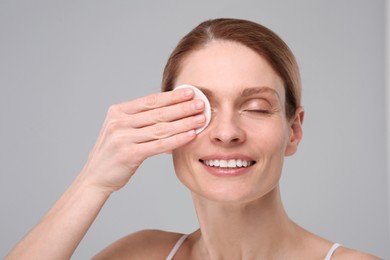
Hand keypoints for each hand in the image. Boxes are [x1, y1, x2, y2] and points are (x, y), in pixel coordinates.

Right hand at [81, 88, 204, 193]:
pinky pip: (159, 145)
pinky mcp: (128, 154)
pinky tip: (191, 135)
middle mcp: (119, 122)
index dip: (172, 96)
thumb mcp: (123, 131)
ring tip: (201, 119)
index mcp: (118, 112)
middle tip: (201, 104)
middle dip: (182, 108)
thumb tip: (173, 117)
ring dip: (184, 123)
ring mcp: (122, 138)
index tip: (190, 92)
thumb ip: (143, 122)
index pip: (150, 101)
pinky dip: (177, 139)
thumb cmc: (114, 154)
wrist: (95, 177)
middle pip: (158, 113)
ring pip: (161, 128)